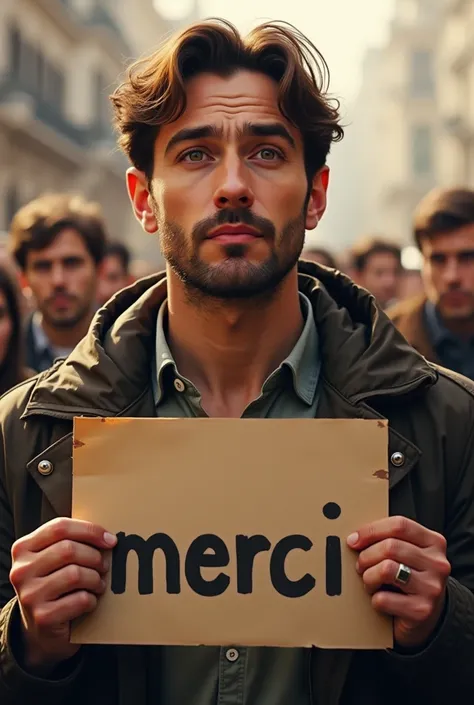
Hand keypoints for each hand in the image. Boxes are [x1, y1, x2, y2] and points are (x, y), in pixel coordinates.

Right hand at [9, 518, 116, 673]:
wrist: (40, 630)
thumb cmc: (54, 585)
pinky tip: (89, 601)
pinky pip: (80, 599)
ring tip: (98, 584)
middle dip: (95, 557)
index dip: (90, 530)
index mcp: (24, 548)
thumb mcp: (53, 559)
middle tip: (104, 566)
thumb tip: (107, 536)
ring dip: (95, 579)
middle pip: (69, 549)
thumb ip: (71, 541)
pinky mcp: (43, 617)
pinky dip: (92, 600)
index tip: (110, 539)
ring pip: (76, 574)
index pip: (60, 527)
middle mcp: (21, 570)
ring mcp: (30, 594)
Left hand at [347, 516, 450, 648]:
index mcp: (434, 542)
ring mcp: (431, 588)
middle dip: (366, 556)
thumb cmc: (410, 578)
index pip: (399, 525)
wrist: (428, 616)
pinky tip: (380, 600)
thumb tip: (355, 538)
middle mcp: (437, 563)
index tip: (354, 540)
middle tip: (360, 566)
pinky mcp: (421, 610)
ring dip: (368, 577)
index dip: (371, 530)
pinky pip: (383, 598)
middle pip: (390, 547)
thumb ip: (390, 539)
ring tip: (370, 582)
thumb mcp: (408, 553)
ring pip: (386, 570)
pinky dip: (374, 599)